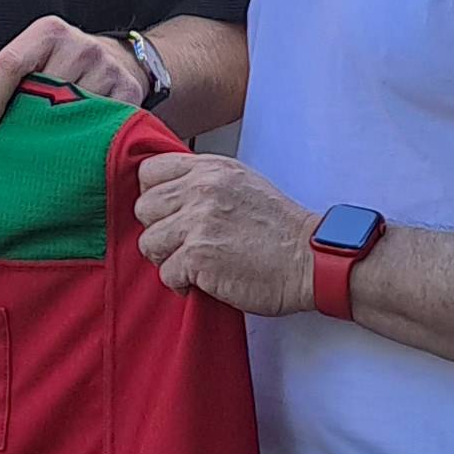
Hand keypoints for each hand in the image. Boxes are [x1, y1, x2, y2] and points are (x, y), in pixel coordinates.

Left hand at [0, 15, 148, 137]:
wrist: (123, 61)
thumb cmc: (66, 63)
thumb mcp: (38, 55)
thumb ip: (10, 77)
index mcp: (48, 33)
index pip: (11, 63)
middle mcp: (80, 47)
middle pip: (40, 93)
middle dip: (24, 119)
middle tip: (13, 141)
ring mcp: (106, 70)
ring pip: (68, 114)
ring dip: (54, 133)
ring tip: (48, 141)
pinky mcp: (127, 94)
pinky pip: (97, 126)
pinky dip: (82, 139)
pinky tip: (76, 142)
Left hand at [135, 151, 314, 312]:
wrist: (310, 260)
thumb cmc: (281, 229)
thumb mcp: (243, 184)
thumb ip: (205, 183)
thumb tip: (169, 194)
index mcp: (210, 169)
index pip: (150, 171)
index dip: (154, 196)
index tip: (168, 214)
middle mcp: (201, 189)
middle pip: (143, 208)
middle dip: (160, 230)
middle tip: (183, 244)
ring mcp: (197, 222)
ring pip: (148, 242)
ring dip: (167, 259)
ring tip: (193, 264)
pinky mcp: (197, 256)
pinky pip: (165, 273)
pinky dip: (181, 284)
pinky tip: (203, 281)